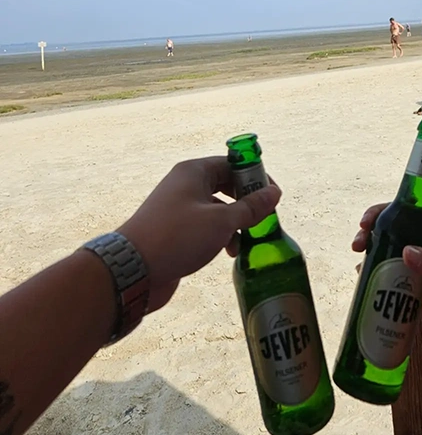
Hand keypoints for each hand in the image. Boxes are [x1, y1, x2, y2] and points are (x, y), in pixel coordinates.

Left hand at [119, 157, 280, 311]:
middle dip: (246, 203)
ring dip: (235, 224)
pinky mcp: (175, 230)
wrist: (133, 270)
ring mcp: (179, 208)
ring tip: (244, 243)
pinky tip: (227, 252)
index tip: (272, 195)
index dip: (255, 177)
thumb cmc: (178, 237)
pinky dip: (220, 236)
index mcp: (194, 172)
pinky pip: (206, 226)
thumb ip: (251, 207)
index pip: (233, 164)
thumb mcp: (222, 222)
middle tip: (262, 219)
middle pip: (226, 186)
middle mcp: (185, 185)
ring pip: (218, 209)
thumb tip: (274, 193)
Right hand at [353, 204, 421, 339]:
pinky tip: (362, 281)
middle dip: (367, 234)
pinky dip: (370, 276)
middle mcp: (416, 245)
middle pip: (384, 231)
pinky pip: (383, 277)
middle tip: (358, 246)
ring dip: (366, 255)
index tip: (365, 222)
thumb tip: (406, 252)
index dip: (378, 212)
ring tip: (359, 266)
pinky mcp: (406, 287)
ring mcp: (410, 267)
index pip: (399, 212)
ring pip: (380, 253)